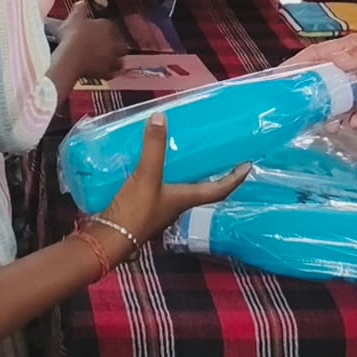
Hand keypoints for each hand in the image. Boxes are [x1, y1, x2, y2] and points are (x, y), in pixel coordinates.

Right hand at [57, 0, 127, 78]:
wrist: (72, 56)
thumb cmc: (73, 36)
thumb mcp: (74, 18)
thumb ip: (80, 9)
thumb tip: (81, 3)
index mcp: (108, 27)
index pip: (112, 27)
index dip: (106, 30)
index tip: (99, 32)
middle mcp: (114, 43)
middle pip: (121, 45)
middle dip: (116, 47)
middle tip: (106, 48)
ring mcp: (112, 58)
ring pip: (119, 61)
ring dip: (114, 61)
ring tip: (106, 61)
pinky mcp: (107, 72)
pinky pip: (110, 73)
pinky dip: (106, 73)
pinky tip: (100, 72)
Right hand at [98, 114, 249, 246]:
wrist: (107, 238)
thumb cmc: (135, 212)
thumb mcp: (147, 176)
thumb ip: (154, 148)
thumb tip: (161, 118)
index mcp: (186, 199)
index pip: (219, 190)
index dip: (235, 179)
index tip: (248, 166)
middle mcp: (176, 205)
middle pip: (203, 190)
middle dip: (213, 175)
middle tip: (219, 157)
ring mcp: (159, 208)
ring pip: (180, 189)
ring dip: (187, 175)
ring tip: (187, 156)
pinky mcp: (141, 207)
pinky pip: (159, 188)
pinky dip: (161, 176)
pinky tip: (151, 165)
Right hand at [286, 28, 356, 127]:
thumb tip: (334, 62)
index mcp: (352, 50)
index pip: (317, 57)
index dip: (297, 66)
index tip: (276, 78)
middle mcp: (353, 69)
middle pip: (324, 82)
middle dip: (307, 93)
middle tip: (289, 108)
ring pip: (338, 102)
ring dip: (327, 112)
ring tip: (313, 123)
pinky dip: (351, 121)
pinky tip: (345, 126)